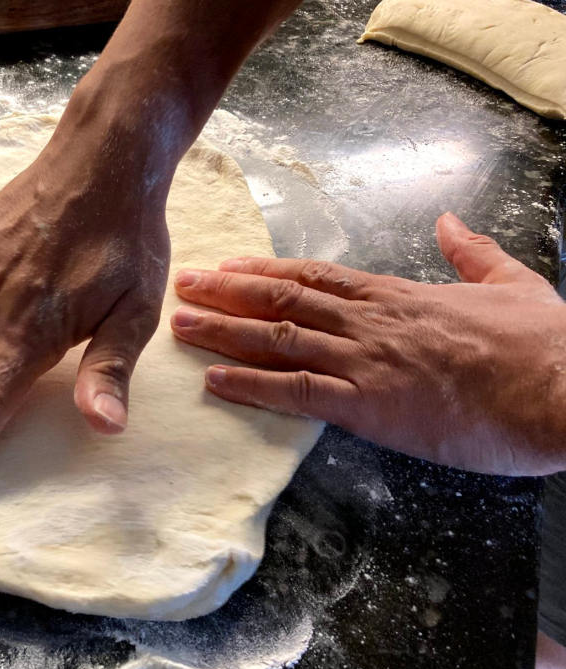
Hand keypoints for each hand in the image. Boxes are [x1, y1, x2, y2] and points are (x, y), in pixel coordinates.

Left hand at [170, 212, 565, 476]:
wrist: (565, 388)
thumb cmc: (543, 343)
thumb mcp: (512, 281)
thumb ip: (472, 251)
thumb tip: (451, 222)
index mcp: (397, 297)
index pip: (314, 277)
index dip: (265, 271)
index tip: (228, 266)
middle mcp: (369, 323)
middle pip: (282, 301)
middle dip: (227, 293)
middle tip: (182, 285)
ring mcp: (365, 363)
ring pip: (278, 340)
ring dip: (223, 332)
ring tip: (179, 326)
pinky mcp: (371, 407)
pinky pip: (297, 393)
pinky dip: (252, 386)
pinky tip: (215, 381)